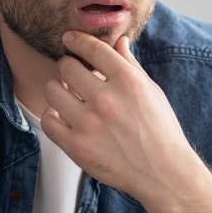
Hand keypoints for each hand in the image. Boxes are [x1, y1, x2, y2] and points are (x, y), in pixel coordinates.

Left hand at [41, 32, 201, 206]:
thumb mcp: (152, 92)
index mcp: (128, 81)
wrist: (163, 173)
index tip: (68, 39)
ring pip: (52, 90)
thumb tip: (119, 41)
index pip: (93, 49)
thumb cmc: (160, 130)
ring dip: (57, 90)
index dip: (76, 40)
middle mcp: (107, 99)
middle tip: (71, 74)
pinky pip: (48, 120)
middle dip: (68, 67)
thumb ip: (131, 65)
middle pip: (67, 67)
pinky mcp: (77, 146)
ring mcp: (89, 123)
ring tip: (66, 96)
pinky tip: (63, 117)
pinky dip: (53, 117)